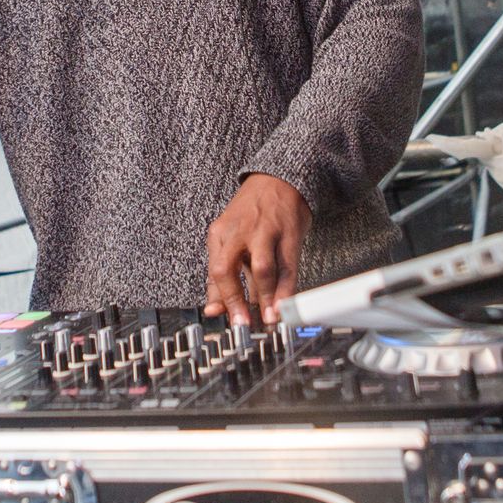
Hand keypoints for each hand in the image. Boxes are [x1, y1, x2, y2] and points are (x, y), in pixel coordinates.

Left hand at [203, 173, 310, 325]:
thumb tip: (214, 310)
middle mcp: (238, 232)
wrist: (280, 179)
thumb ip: (221, 275)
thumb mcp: (229, 238)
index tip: (224, 319)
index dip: (220, 299)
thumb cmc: (252, 214)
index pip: (214, 272)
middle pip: (228, 269)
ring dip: (266, 298)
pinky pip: (287, 266)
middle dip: (236, 301)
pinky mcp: (289, 234)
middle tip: (244, 324)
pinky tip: (285, 304)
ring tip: (269, 318)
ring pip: (261, 269)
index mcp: (220, 234)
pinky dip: (286, 288)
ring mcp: (265, 232)